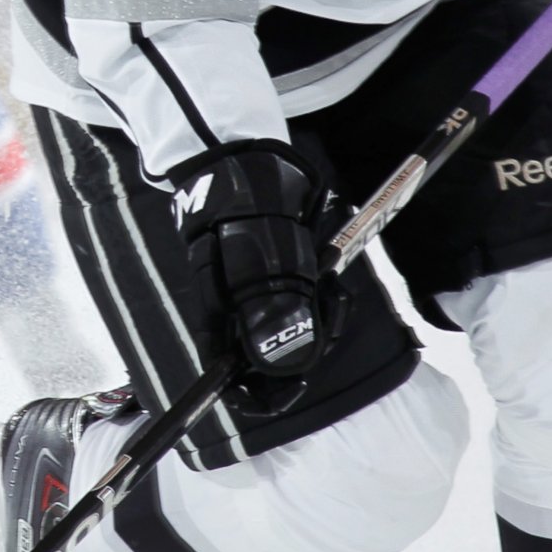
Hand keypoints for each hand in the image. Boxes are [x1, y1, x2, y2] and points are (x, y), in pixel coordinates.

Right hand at [172, 141, 327, 383]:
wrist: (250, 159)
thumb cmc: (244, 206)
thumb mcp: (260, 260)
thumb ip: (272, 314)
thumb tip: (285, 368)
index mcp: (219, 315)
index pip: (230, 375)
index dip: (260, 392)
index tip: (294, 386)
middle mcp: (237, 313)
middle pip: (271, 358)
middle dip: (307, 347)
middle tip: (328, 317)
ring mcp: (260, 296)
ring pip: (295, 332)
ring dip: (323, 321)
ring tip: (332, 292)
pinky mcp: (282, 281)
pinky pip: (307, 308)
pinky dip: (325, 301)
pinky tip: (332, 284)